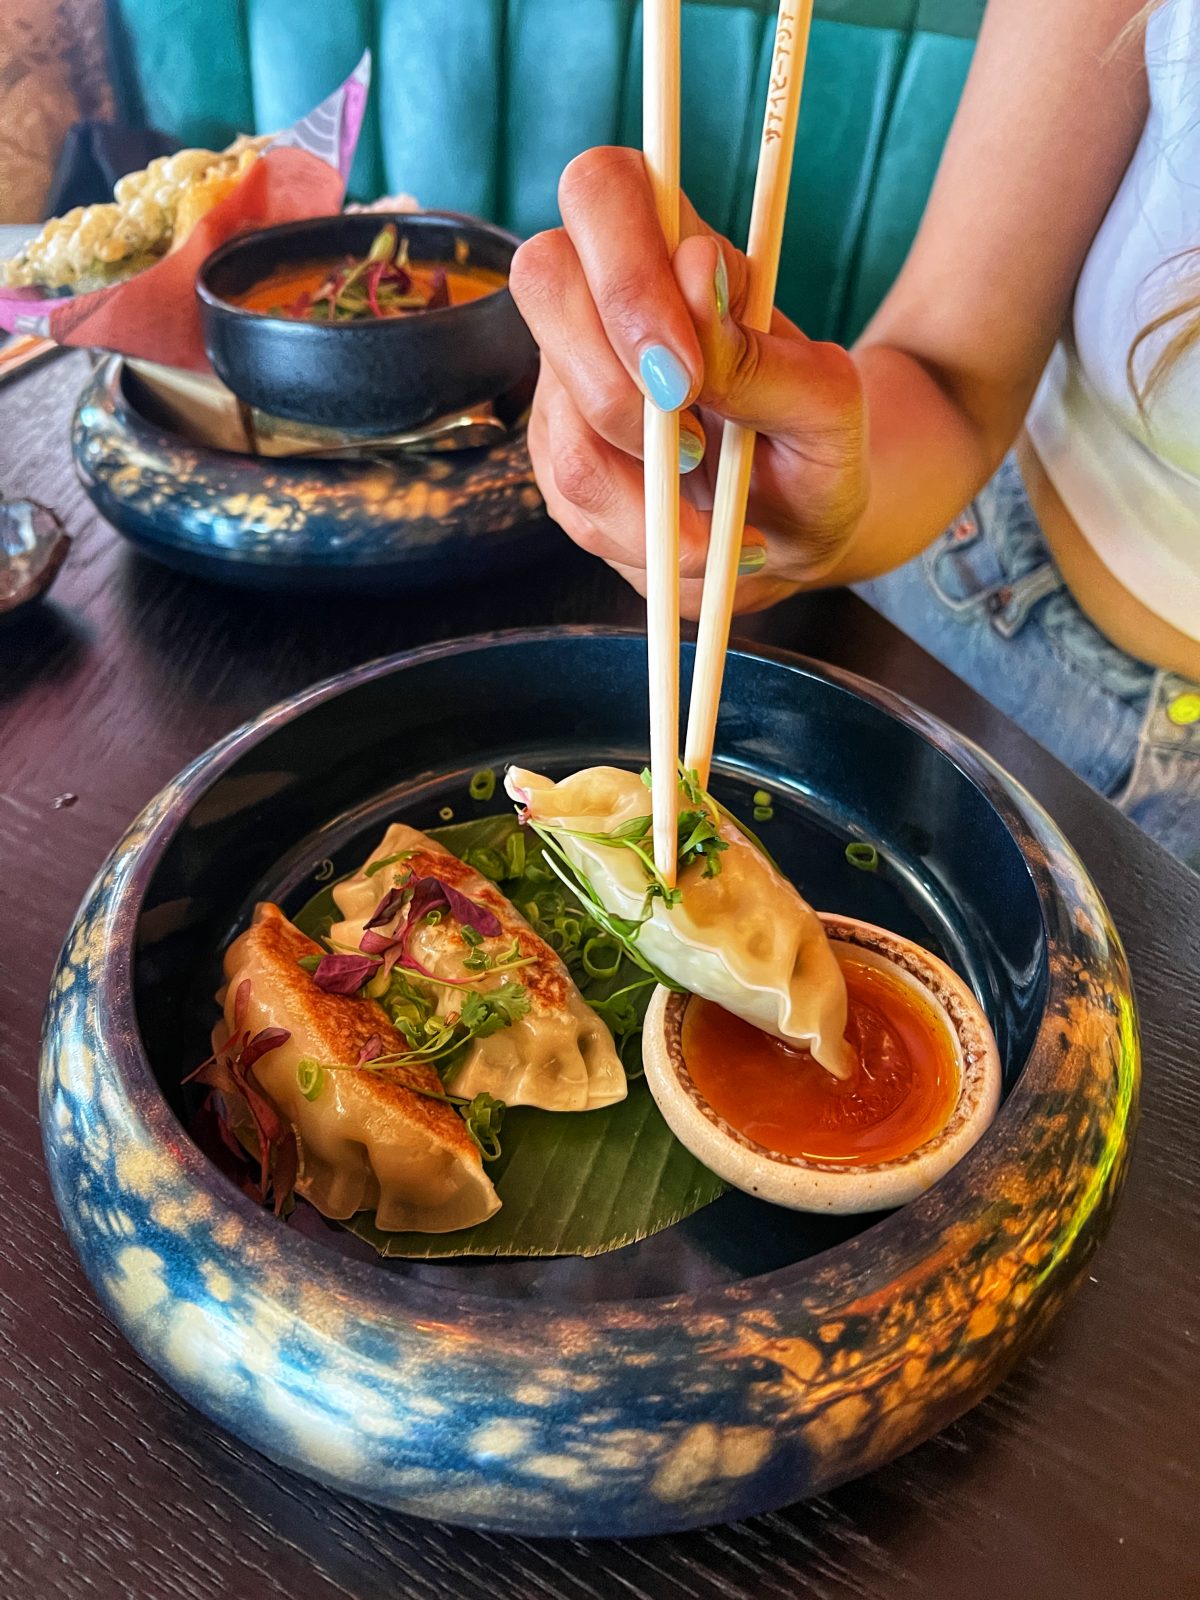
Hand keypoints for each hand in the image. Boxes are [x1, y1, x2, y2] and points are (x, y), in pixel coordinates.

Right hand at [510, 147, 868, 616]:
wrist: (795, 530)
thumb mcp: (827, 409)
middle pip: (544, 279)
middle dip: (615, 383)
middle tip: (691, 449)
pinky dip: (642, 535)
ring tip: (719, 524)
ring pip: (561, 420)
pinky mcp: (559, 458)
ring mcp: (568, 381)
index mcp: (675, 249)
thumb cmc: (814, 452)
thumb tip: (697, 275)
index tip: (687, 368)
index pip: (604, 189)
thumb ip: (766, 352)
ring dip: (645, 488)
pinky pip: (571, 497)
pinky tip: (696, 540)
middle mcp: (603, 300)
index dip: (627, 270)